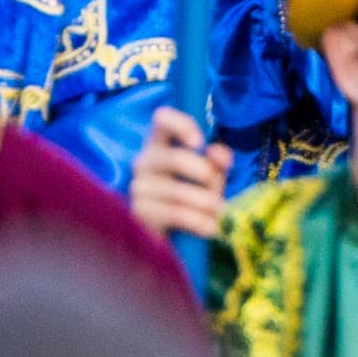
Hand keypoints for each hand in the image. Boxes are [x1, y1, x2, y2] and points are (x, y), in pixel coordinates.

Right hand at [127, 107, 230, 242]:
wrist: (173, 237)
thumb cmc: (194, 198)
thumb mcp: (212, 177)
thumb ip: (218, 162)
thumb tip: (217, 153)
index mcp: (159, 143)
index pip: (162, 119)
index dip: (181, 125)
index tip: (199, 143)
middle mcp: (143, 161)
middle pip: (174, 158)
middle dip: (205, 175)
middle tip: (219, 192)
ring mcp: (138, 187)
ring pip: (177, 191)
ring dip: (206, 204)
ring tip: (218, 213)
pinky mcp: (138, 213)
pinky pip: (174, 214)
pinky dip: (198, 222)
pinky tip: (210, 228)